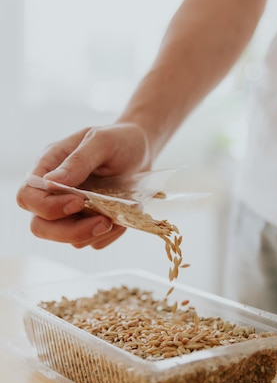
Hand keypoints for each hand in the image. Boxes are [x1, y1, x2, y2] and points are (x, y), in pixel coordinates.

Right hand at [16, 122, 149, 248]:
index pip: (28, 197)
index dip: (47, 207)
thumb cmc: (119, 139)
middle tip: (103, 222)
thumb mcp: (102, 141)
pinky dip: (108, 235)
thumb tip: (50, 182)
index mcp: (49, 167)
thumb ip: (78, 160)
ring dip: (95, 233)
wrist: (142, 149)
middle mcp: (55, 192)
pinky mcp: (90, 222)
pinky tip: (120, 218)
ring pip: (69, 240)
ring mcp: (72, 211)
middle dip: (70, 231)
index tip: (77, 202)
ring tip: (117, 215)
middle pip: (41, 227)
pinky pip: (93, 242)